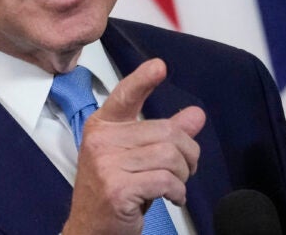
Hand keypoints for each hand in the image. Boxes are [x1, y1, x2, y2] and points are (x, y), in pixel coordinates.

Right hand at [62, 58, 205, 234]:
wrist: (90, 230)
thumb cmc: (113, 192)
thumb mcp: (136, 158)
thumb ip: (164, 134)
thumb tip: (195, 115)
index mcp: (102, 127)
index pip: (124, 96)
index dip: (143, 80)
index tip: (159, 67)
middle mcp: (101, 141)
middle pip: (166, 132)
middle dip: (187, 153)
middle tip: (185, 169)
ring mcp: (106, 165)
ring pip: (169, 157)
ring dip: (182, 175)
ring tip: (174, 185)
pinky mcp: (118, 188)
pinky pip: (166, 181)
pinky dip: (177, 192)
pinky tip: (171, 197)